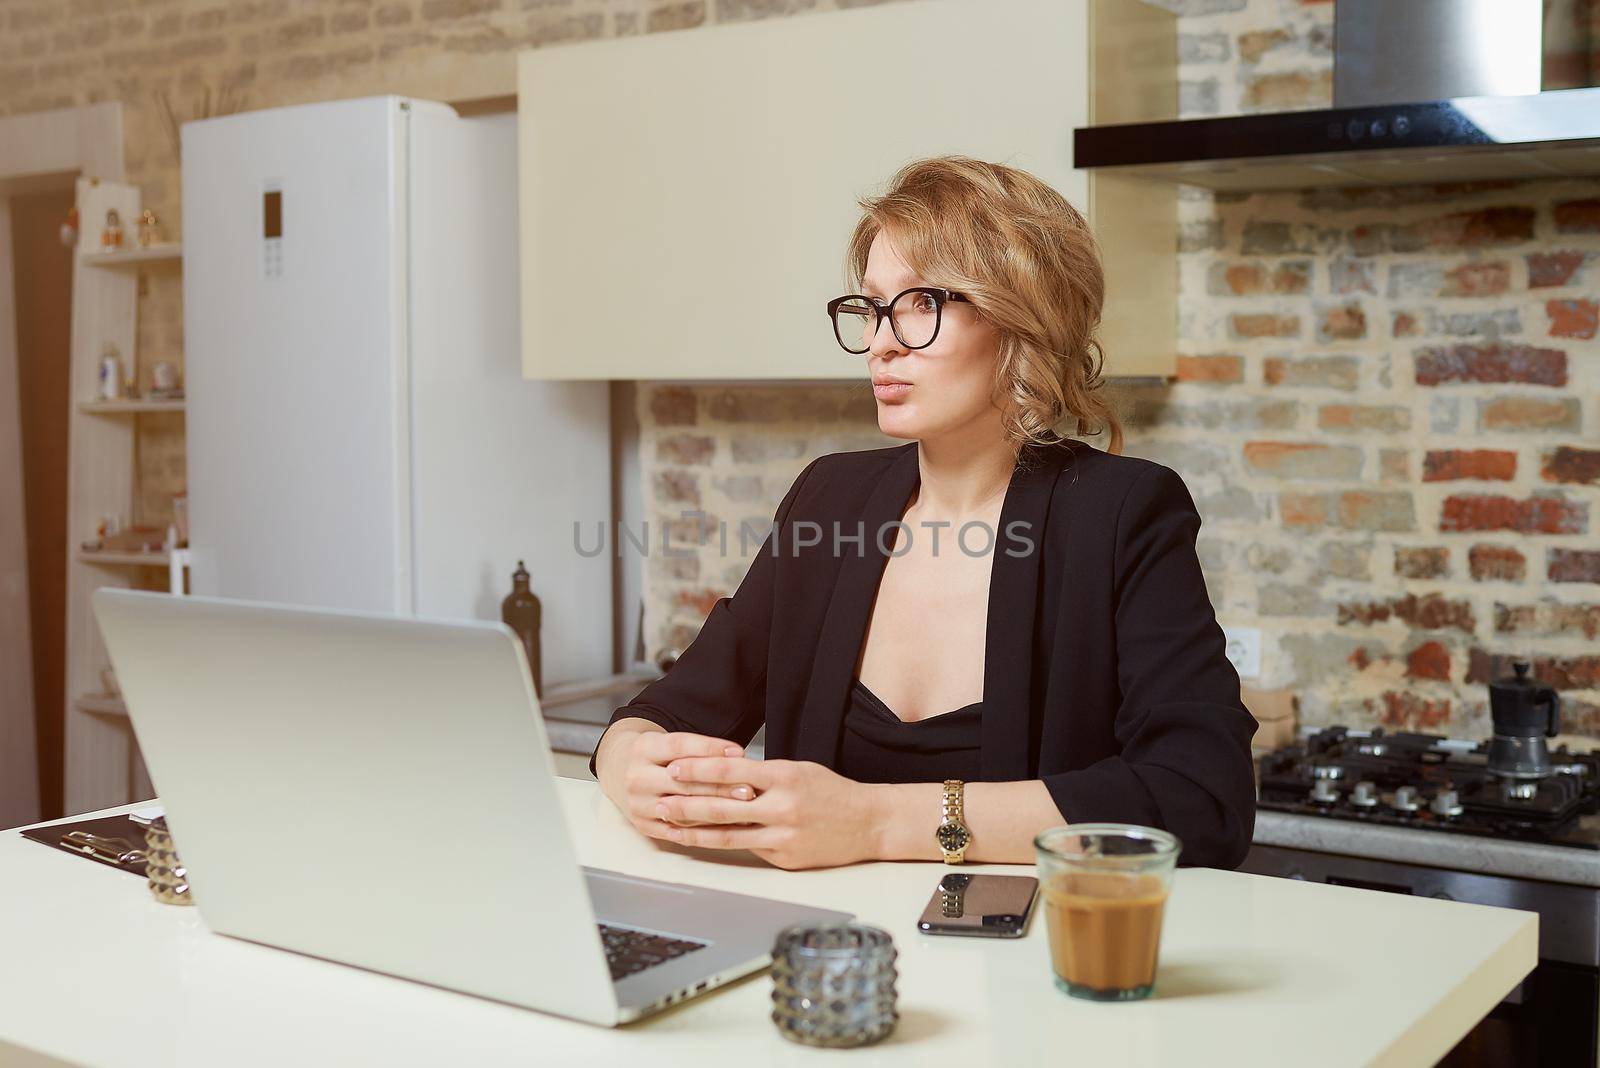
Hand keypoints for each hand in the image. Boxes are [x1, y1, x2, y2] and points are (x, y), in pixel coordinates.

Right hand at [596, 728, 755, 841]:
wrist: (619, 770)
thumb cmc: (656, 755)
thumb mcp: (669, 742)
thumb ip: (699, 750)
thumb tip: (737, 758)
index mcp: (644, 748)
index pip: (680, 746)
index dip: (711, 749)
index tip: (739, 753)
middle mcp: (637, 776)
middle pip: (684, 782)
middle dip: (720, 787)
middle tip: (749, 790)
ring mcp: (638, 803)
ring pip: (682, 809)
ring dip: (716, 812)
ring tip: (742, 811)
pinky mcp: (643, 824)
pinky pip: (678, 829)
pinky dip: (703, 829)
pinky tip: (726, 827)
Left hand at [652, 757, 881, 869]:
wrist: (868, 823)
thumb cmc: (831, 792)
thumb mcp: (798, 771)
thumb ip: (763, 775)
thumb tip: (723, 776)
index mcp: (785, 777)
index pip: (732, 771)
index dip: (699, 770)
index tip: (675, 767)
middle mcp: (783, 807)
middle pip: (724, 805)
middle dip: (687, 803)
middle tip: (660, 799)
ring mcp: (783, 836)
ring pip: (729, 833)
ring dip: (695, 829)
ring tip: (671, 824)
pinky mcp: (785, 858)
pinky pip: (748, 848)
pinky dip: (723, 843)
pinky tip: (703, 841)